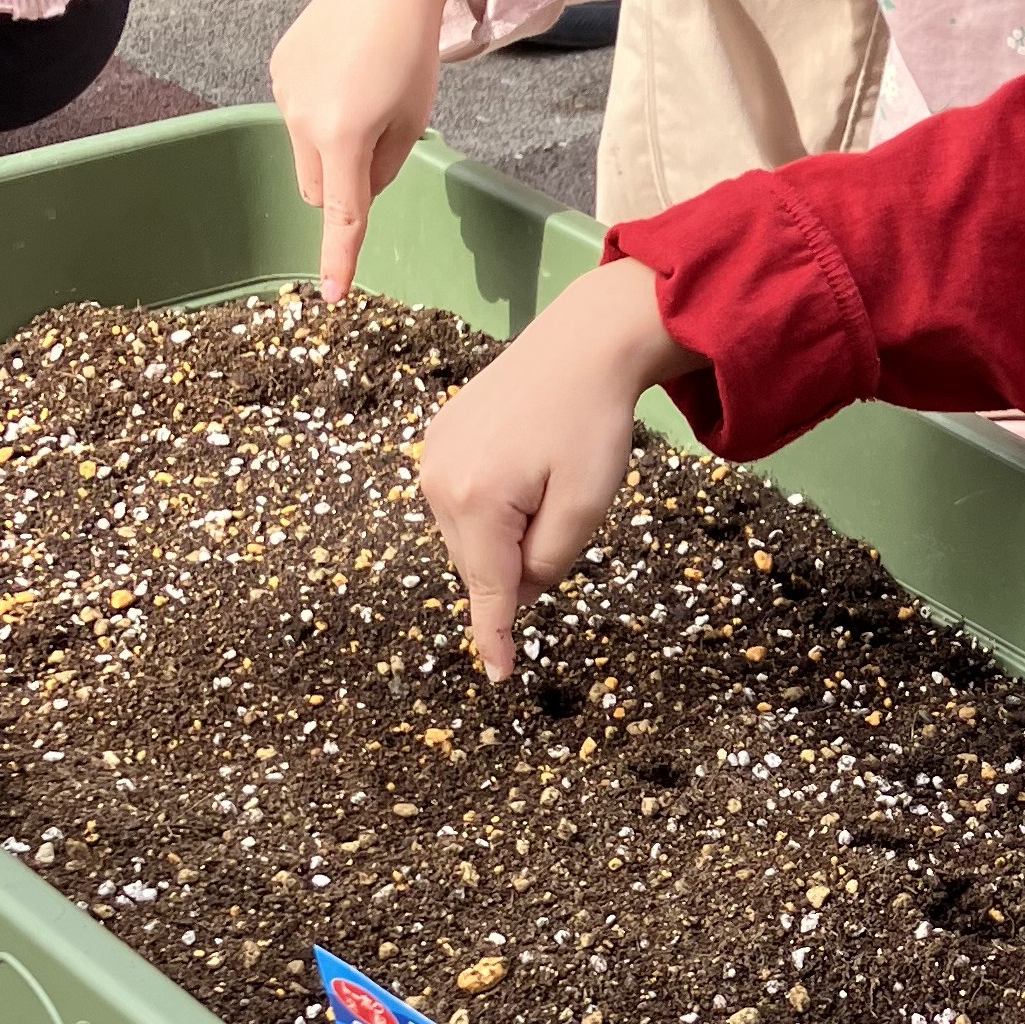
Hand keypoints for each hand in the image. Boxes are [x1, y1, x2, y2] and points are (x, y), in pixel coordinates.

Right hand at [270, 0, 461, 300]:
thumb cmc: (412, 52)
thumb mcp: (412, 121)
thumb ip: (383, 168)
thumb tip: (356, 191)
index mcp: (346, 137)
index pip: (341, 214)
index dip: (338, 257)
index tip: (331, 296)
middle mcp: (303, 119)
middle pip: (317, 187)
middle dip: (342, 184)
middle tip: (380, 141)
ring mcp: (283, 93)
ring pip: (305, 152)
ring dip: (331, 146)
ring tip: (364, 93)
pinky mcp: (278, 70)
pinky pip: (296, 114)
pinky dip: (318, 112)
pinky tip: (344, 70)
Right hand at [419, 258, 689, 679]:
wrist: (579, 346)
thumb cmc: (592, 425)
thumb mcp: (585, 507)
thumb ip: (549, 562)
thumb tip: (518, 597)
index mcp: (476, 503)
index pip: (488, 590)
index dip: (495, 636)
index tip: (499, 677)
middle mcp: (439, 483)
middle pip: (480, 563)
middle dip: (518, 563)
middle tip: (564, 510)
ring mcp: (432, 458)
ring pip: (470, 535)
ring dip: (506, 533)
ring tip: (546, 481)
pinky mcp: (437, 440)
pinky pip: (463, 502)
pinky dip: (493, 507)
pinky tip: (524, 470)